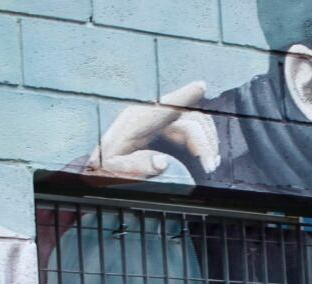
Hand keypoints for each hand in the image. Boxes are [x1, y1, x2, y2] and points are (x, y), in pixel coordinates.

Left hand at [86, 81, 220, 179]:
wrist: (100, 165)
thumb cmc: (104, 166)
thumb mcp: (113, 169)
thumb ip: (135, 166)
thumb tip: (163, 162)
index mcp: (135, 121)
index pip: (164, 106)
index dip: (183, 96)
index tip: (200, 87)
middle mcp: (149, 116)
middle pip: (187, 118)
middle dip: (204, 140)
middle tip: (210, 164)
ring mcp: (157, 121)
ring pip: (192, 124)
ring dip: (206, 141)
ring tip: (211, 164)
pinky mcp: (162, 129)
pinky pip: (188, 130)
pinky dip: (200, 142)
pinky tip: (205, 156)